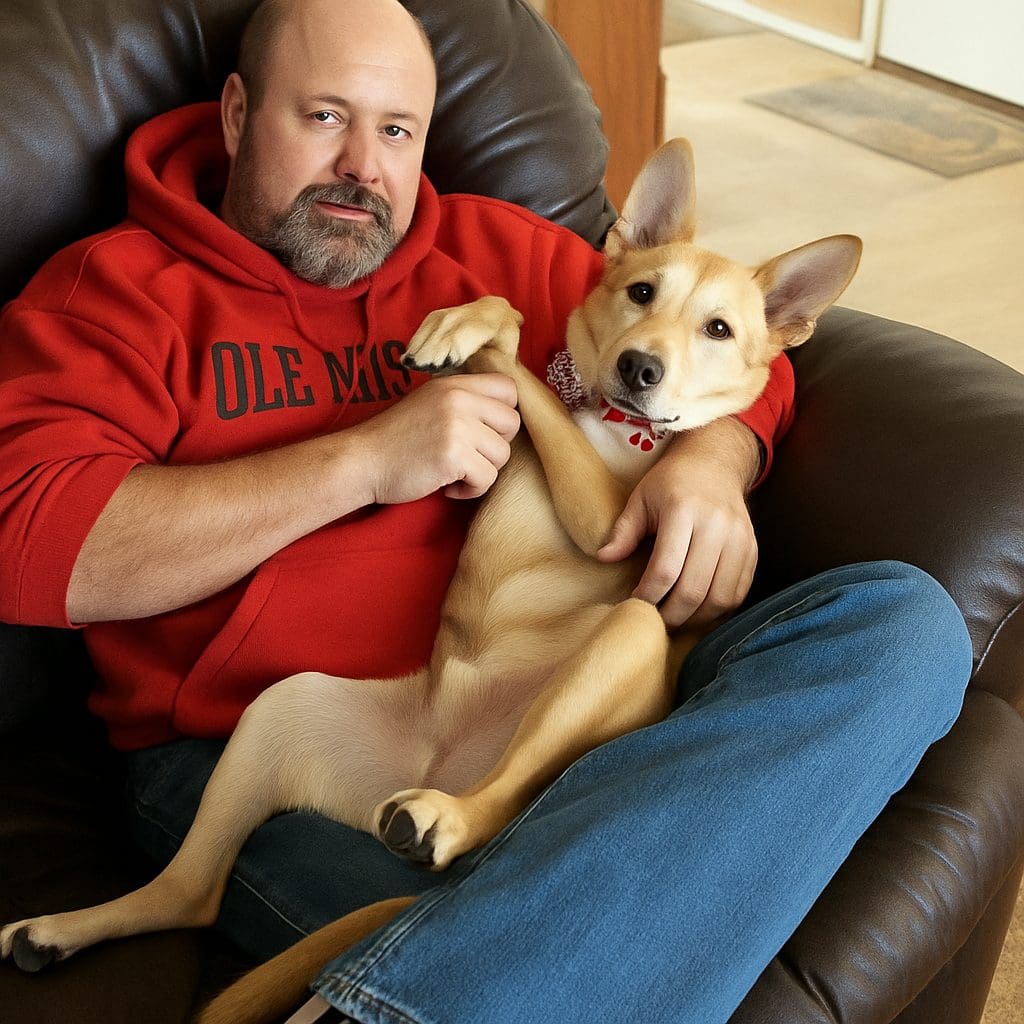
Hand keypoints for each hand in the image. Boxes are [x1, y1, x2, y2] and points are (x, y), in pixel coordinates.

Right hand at [353, 373, 520, 503]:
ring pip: (503, 454)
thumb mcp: (430, 403)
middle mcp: (458, 398)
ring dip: (482, 471)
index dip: (502, 414)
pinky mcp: (454, 455)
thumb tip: (507, 415)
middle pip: (512, 422)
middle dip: (496, 445)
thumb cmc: (396, 439)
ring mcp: (457, 426)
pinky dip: (471, 490)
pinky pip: (488, 478)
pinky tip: (448, 487)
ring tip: (454, 473)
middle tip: (468, 455)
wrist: (361, 461)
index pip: (508, 388)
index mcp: (454, 384)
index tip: (482, 432)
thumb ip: (464, 401)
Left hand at [596, 418, 760, 629]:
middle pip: (694, 590)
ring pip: (720, 598)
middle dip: (670, 615)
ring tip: (674, 620)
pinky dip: (717, 610)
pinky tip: (697, 611)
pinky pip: (738, 593)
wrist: (715, 463)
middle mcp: (716, 526)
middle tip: (653, 622)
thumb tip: (603, 558)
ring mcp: (739, 539)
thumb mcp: (640, 498)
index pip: (666, 569)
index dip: (648, 595)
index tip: (634, 604)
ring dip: (695, 619)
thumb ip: (623, 531)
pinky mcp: (752, 550)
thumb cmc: (671, 482)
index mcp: (683, 511)